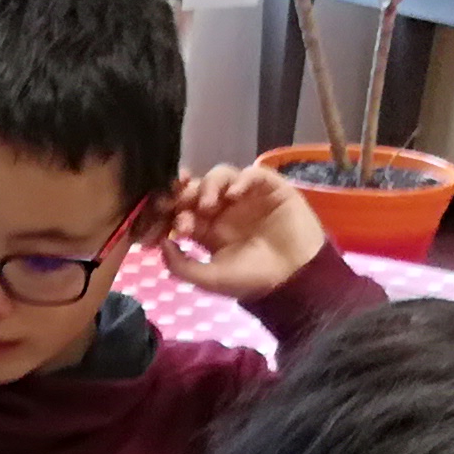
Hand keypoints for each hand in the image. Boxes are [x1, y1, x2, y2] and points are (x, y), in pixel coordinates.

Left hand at [152, 162, 329, 300]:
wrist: (294, 279)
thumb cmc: (252, 280)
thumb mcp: (210, 279)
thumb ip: (180, 265)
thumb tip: (160, 243)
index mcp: (207, 228)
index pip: (181, 209)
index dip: (169, 211)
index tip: (165, 221)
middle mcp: (224, 209)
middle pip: (196, 188)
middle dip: (183, 192)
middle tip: (179, 203)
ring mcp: (246, 196)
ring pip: (220, 175)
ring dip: (209, 185)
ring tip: (209, 204)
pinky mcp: (270, 188)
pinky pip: (252, 173)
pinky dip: (241, 179)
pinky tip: (235, 194)